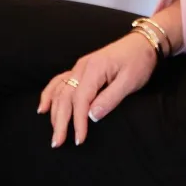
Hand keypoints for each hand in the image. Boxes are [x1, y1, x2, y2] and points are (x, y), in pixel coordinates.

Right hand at [38, 31, 158, 146]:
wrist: (142, 43)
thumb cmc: (139, 61)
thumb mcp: (130, 81)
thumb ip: (111, 98)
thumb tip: (92, 116)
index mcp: (95, 69)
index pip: (80, 99)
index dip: (78, 121)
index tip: (79, 139)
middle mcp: (82, 67)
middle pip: (65, 97)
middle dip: (60, 121)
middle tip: (57, 143)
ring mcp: (79, 67)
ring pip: (60, 91)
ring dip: (54, 112)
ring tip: (54, 133)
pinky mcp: (80, 70)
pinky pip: (59, 82)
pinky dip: (50, 95)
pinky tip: (44, 108)